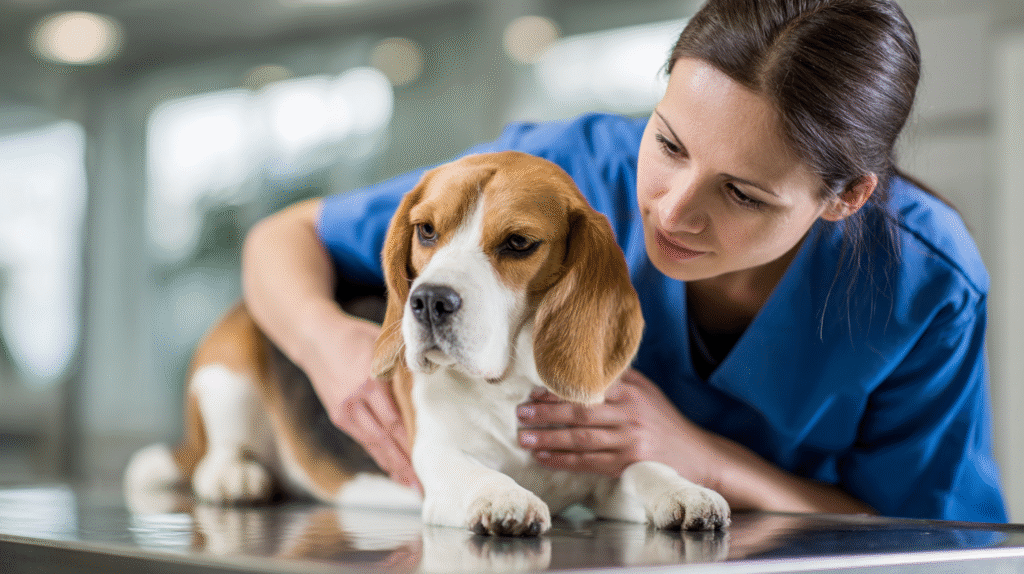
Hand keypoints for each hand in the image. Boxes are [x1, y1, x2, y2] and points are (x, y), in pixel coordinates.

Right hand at [301, 310, 420, 492]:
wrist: (316, 338)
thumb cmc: (356, 337)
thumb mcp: (382, 346)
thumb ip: (403, 366)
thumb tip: (434, 381)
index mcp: (371, 382)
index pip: (396, 421)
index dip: (412, 443)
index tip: (430, 460)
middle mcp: (356, 400)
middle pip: (385, 439)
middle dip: (405, 465)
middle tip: (423, 486)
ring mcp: (345, 411)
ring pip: (373, 444)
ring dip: (393, 466)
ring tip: (411, 485)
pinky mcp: (339, 416)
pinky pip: (363, 440)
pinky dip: (379, 455)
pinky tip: (393, 468)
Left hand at [516, 369, 714, 487]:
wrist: (696, 455)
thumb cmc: (662, 420)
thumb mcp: (644, 391)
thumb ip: (615, 377)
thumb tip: (575, 365)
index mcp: (631, 390)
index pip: (587, 388)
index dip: (557, 391)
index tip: (533, 393)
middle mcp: (629, 413)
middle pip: (580, 413)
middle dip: (546, 414)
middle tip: (520, 414)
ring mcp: (629, 441)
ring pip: (580, 439)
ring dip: (548, 438)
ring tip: (524, 438)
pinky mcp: (628, 464)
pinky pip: (588, 462)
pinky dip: (562, 460)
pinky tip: (542, 457)